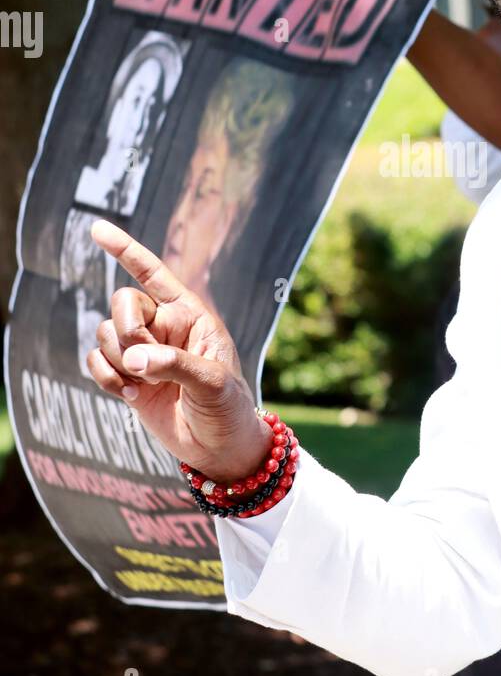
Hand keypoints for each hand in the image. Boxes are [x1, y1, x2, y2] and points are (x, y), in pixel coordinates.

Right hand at [87, 220, 272, 483]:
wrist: (218, 447)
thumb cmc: (228, 407)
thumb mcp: (213, 382)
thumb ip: (174, 365)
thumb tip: (133, 358)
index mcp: (190, 314)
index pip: (153, 273)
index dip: (125, 249)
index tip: (97, 229)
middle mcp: (163, 326)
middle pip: (121, 303)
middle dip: (126, 329)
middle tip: (142, 359)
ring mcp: (143, 351)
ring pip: (105, 334)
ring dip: (118, 361)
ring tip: (146, 387)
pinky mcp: (126, 375)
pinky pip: (96, 361)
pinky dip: (106, 378)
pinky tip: (131, 396)